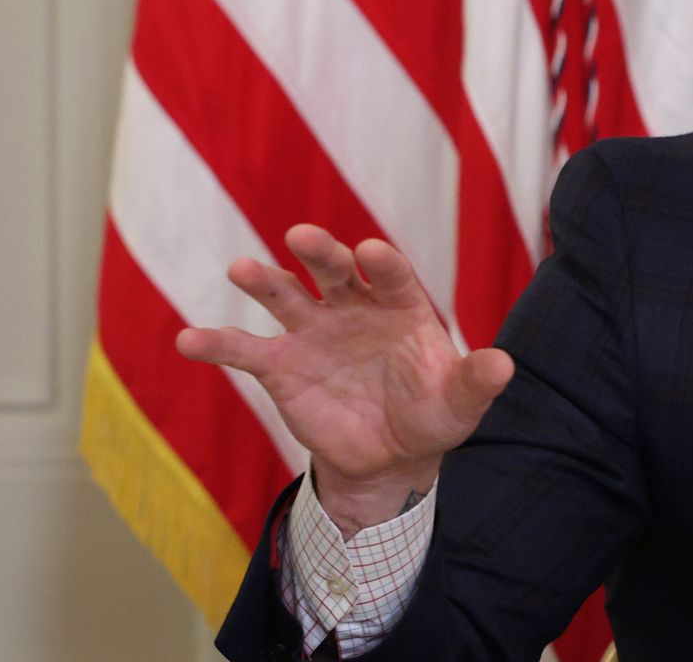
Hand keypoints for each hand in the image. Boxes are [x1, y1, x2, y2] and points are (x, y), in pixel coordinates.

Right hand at [175, 224, 513, 536]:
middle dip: (321, 253)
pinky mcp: (282, 367)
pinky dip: (216, 344)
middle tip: (303, 236)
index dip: (382, 262)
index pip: (392, 274)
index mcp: (401, 307)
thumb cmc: (432, 415)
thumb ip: (477, 381)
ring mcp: (314, 333)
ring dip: (264, 281)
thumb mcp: (460, 403)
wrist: (392, 455)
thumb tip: (504, 364)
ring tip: (241, 268)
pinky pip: (244, 351)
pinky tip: (188, 339)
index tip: (370, 250)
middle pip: (334, 271)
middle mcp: (353, 308)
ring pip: (285, 297)